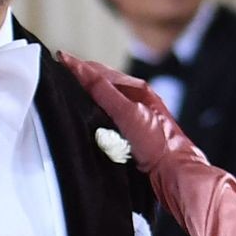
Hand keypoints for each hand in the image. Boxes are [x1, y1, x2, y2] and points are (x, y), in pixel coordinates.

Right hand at [59, 52, 197, 181]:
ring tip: (68, 100)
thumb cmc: (160, 144)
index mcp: (137, 90)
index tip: (59, 59)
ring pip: (103, 108)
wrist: (176, 175)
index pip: (100, 72)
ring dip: (87, 104)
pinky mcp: (132, 141)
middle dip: (81, 83)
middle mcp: (137, 103)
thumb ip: (102, 91)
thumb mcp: (127, 112)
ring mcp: (134, 122)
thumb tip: (79, 68)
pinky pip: (107, 126)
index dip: (78, 67)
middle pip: (102, 88)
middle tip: (58, 79)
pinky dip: (94, 123)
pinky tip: (87, 127)